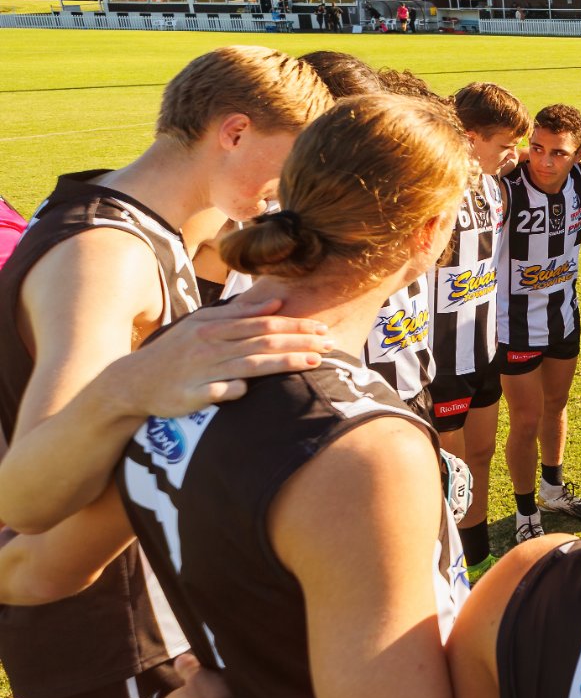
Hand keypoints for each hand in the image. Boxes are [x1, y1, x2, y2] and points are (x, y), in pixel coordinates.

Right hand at [104, 295, 329, 415]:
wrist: (133, 382)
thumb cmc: (176, 352)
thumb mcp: (202, 325)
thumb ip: (238, 314)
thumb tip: (275, 303)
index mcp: (214, 327)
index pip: (263, 323)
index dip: (295, 325)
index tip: (322, 329)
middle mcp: (210, 346)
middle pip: (263, 341)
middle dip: (300, 341)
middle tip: (330, 344)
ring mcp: (201, 370)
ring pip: (251, 364)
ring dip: (285, 362)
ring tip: (315, 362)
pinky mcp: (193, 395)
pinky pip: (222, 391)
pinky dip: (239, 389)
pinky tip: (254, 390)